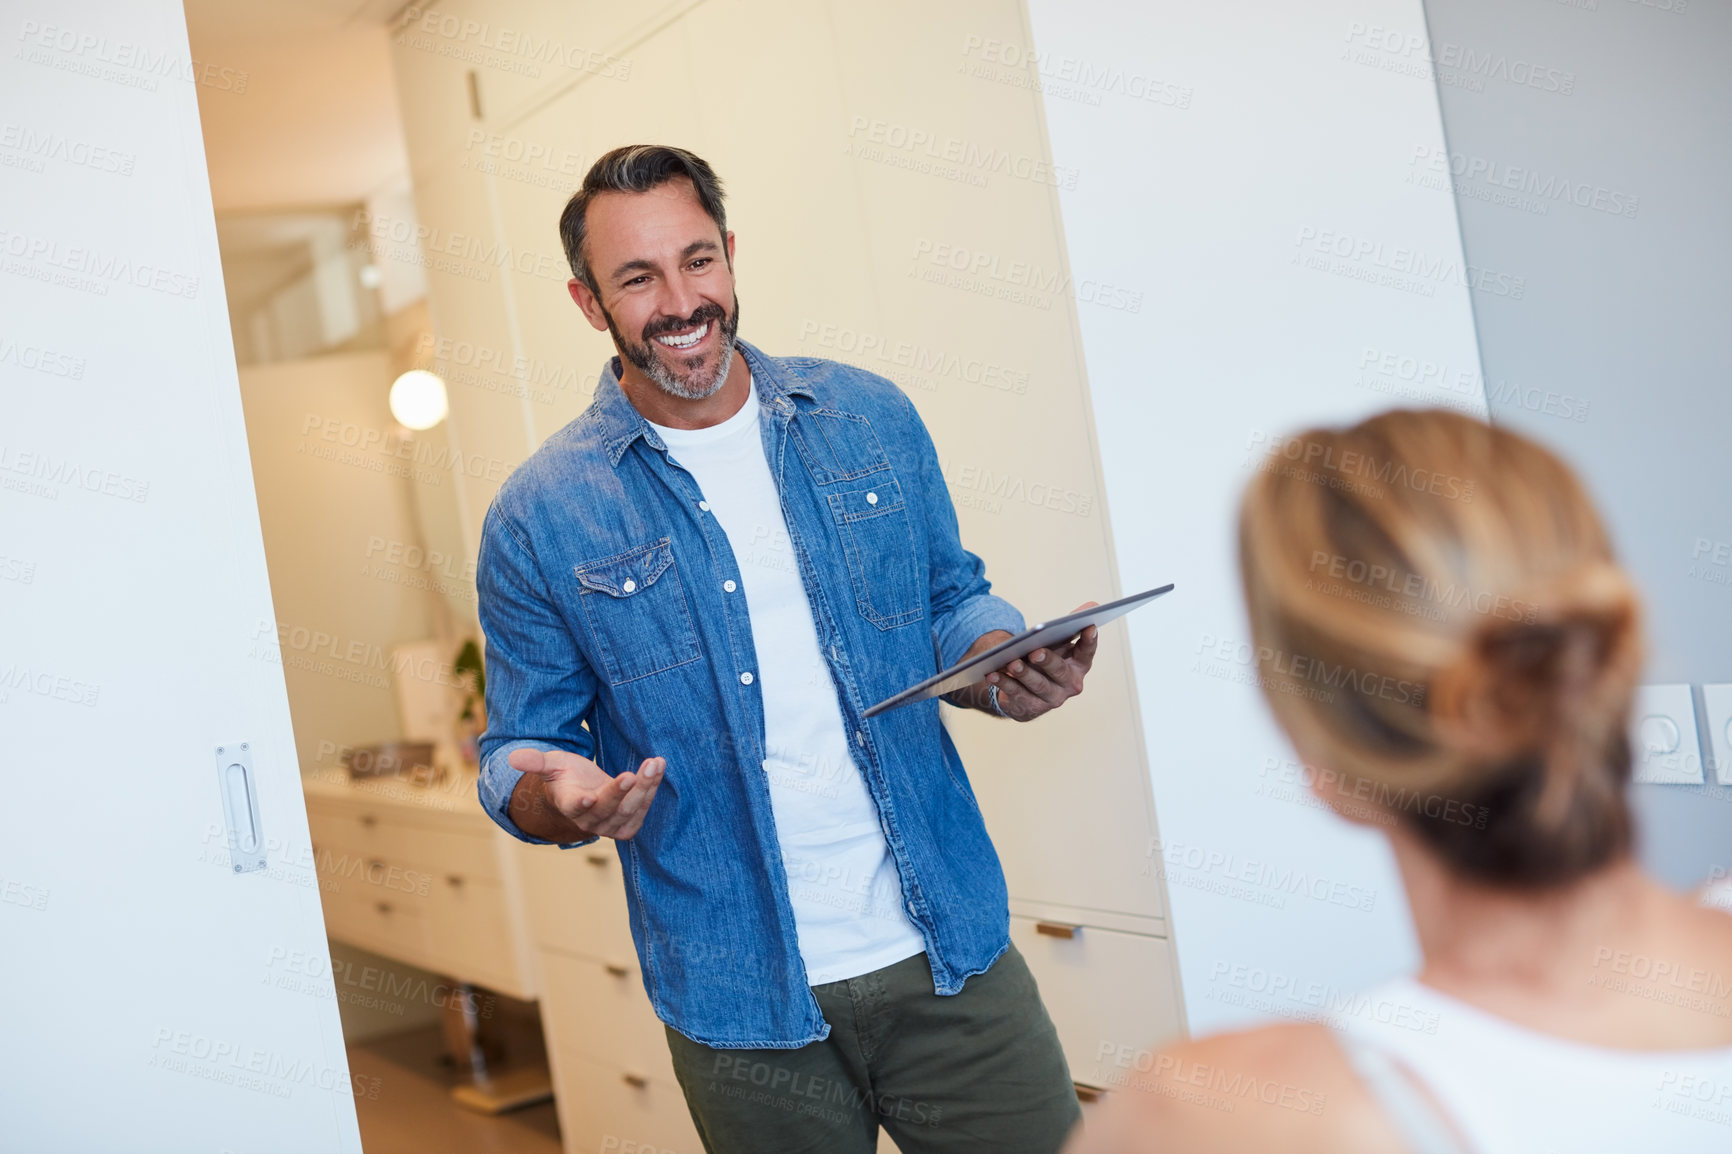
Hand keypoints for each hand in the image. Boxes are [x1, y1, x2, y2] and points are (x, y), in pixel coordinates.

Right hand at [508, 747, 663, 840]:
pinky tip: (658, 767)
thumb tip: (512, 758)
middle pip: (608, 809)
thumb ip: (536, 762)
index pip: (575, 808)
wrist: (582, 796)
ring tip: (654, 764)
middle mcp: (590, 820)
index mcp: (569, 806)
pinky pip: (642, 809)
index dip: (581, 804)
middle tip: (636, 772)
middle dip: (622, 791)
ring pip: (630, 811)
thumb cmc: (565, 778)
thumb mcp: (551, 765)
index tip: (588, 797)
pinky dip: (652, 790)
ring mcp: (610, 825)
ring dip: (645, 788)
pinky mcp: (627, 824)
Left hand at [982, 602, 1099, 721]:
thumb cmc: (1045, 659)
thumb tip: (1093, 605)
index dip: (1089, 640)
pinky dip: (1004, 683)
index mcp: (1079, 665)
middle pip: (1060, 671)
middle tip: (1035, 651)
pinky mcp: (1031, 707)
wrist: (1025, 690)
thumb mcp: (1057, 642)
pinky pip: (1016, 694)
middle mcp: (1069, 684)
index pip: (1087, 652)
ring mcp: (1051, 698)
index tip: (1089, 626)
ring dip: (1023, 673)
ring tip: (1011, 663)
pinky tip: (992, 674)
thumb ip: (1071, 624)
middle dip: (1048, 661)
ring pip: (1037, 684)